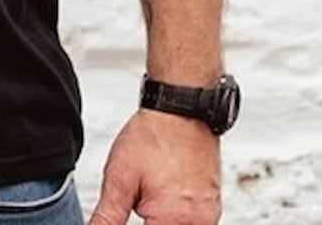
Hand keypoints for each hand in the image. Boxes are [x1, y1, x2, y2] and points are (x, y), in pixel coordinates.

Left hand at [87, 110, 221, 224]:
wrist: (180, 108)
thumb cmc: (152, 136)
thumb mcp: (119, 179)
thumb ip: (108, 216)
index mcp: (172, 222)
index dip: (133, 222)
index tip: (132, 205)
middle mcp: (197, 223)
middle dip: (149, 219)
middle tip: (139, 194)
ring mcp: (209, 215)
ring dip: (161, 218)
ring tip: (152, 188)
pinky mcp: (213, 205)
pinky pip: (193, 222)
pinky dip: (176, 214)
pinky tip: (165, 191)